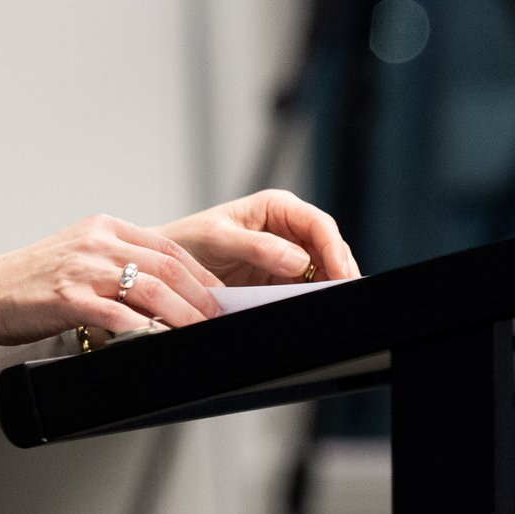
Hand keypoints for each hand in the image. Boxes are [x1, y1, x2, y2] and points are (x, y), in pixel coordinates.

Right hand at [0, 216, 224, 347]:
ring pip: (149, 288)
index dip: (200, 273)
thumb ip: (117, 266)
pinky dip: (143, 329)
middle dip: (201, 296)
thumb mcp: (79, 258)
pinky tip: (158, 340)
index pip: (166, 247)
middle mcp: (96, 242)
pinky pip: (116, 314)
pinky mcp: (67, 296)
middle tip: (221, 317)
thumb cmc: (30, 282)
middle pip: (166, 267)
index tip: (220, 295)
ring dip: (183, 314)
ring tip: (201, 331)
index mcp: (103, 228)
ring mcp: (82, 268)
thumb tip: (162, 293)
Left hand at [156, 190, 359, 287]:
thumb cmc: (190, 240)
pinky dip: (315, 297)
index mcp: (276, 207)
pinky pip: (307, 288)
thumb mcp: (218, 239)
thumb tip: (298, 259)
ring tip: (333, 304)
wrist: (170, 266)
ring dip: (330, 285)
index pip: (318, 224)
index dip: (334, 248)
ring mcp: (288, 255)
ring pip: (325, 270)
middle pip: (329, 248)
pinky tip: (315, 306)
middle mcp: (288, 229)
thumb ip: (257, 246)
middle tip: (344, 296)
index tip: (340, 274)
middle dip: (340, 271)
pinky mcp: (283, 279)